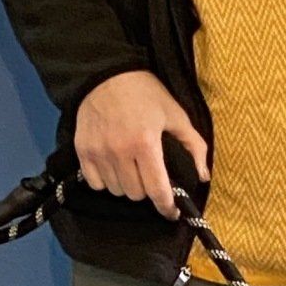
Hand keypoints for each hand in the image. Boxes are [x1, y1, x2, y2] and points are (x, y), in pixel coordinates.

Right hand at [74, 71, 209, 217]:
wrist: (106, 74)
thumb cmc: (146, 93)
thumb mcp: (176, 115)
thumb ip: (194, 146)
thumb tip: (203, 176)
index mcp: (146, 143)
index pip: (157, 189)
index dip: (166, 206)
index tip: (172, 212)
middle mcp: (120, 151)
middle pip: (136, 194)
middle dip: (147, 189)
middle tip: (150, 175)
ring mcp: (98, 152)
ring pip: (116, 190)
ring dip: (127, 186)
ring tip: (132, 170)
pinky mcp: (82, 150)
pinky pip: (95, 183)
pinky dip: (106, 181)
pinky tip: (114, 168)